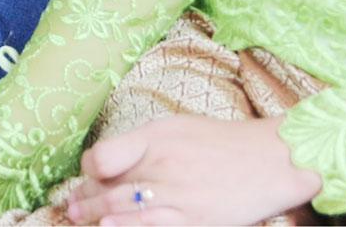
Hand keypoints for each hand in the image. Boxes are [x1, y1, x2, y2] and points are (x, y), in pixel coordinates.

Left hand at [65, 116, 320, 224]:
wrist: (272, 159)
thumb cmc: (220, 142)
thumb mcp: (175, 128)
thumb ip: (139, 144)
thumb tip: (104, 163)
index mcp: (155, 139)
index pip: (102, 157)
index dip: (88, 171)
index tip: (89, 178)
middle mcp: (163, 166)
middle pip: (108, 189)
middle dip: (85, 201)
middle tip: (73, 209)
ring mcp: (179, 196)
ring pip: (124, 212)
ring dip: (98, 218)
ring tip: (82, 219)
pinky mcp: (196, 221)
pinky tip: (112, 226)